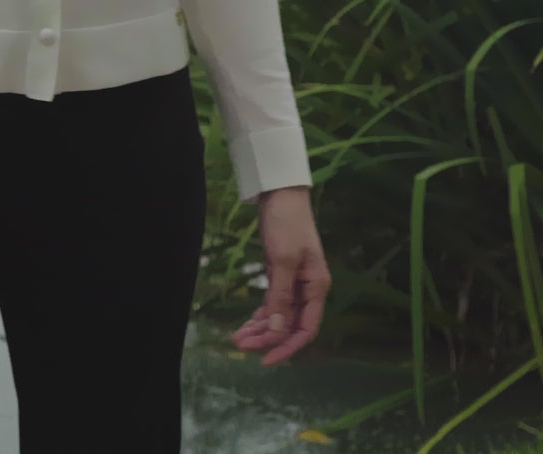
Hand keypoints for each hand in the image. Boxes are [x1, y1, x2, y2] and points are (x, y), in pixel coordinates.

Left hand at [229, 185, 330, 366]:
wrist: (281, 193)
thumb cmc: (287, 224)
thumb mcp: (283, 260)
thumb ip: (280, 298)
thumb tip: (276, 332)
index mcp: (316, 288)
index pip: (305, 329)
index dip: (286, 347)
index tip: (264, 360)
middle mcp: (308, 289)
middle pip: (289, 325)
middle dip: (266, 338)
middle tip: (239, 346)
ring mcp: (294, 282)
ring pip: (279, 315)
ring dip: (260, 328)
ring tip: (237, 339)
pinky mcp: (281, 274)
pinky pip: (272, 302)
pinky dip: (260, 314)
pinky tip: (246, 324)